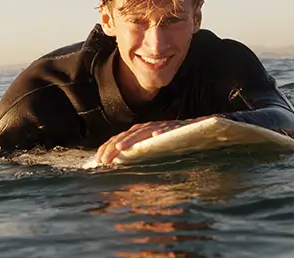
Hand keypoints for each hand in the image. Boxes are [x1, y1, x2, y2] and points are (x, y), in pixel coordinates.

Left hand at [94, 115, 216, 164]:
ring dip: (131, 139)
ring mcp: (159, 126)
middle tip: (104, 159)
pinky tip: (155, 136)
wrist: (196, 131)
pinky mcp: (173, 127)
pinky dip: (160, 132)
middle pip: (126, 135)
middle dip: (113, 146)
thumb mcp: (151, 150)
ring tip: (121, 148)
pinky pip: (166, 129)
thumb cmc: (171, 143)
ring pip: (142, 131)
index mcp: (138, 133)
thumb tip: (120, 168)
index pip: (118, 139)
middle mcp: (146, 128)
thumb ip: (138, 155)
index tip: (98, 161)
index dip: (107, 148)